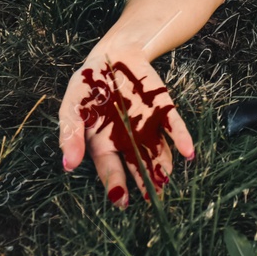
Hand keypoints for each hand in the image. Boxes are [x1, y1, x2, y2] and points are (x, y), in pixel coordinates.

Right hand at [58, 48, 195, 207]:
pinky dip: (181, 138)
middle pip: (138, 167)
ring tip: (166, 179)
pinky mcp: (163, 109)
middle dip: (146, 183)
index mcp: (104, 144)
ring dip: (164, 165)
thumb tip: (68, 165)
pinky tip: (188, 151)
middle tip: (153, 199)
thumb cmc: (88, 85)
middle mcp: (128, 141)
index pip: (111, 170)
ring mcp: (147, 126)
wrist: (112, 54)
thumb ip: (70, 134)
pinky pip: (173, 126)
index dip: (116, 186)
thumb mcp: (72, 107)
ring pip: (158, 151)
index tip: (122, 201)